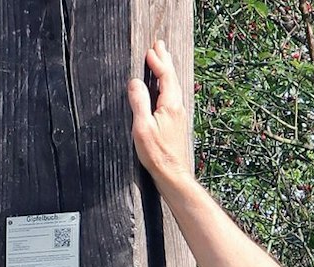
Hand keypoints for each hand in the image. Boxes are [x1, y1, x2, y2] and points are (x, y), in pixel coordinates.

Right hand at [127, 39, 192, 186]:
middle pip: (172, 78)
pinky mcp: (176, 123)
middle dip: (165, 60)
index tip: (151, 49)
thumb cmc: (157, 155)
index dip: (158, 61)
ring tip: (161, 60)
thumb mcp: (142, 128)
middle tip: (160, 45)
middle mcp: (177, 107)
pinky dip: (166, 84)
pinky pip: (172, 95)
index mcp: (170, 105)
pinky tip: (163, 87)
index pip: (165, 76)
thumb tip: (135, 82)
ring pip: (173, 86)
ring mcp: (178, 115)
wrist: (173, 175)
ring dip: (166, 71)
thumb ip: (139, 103)